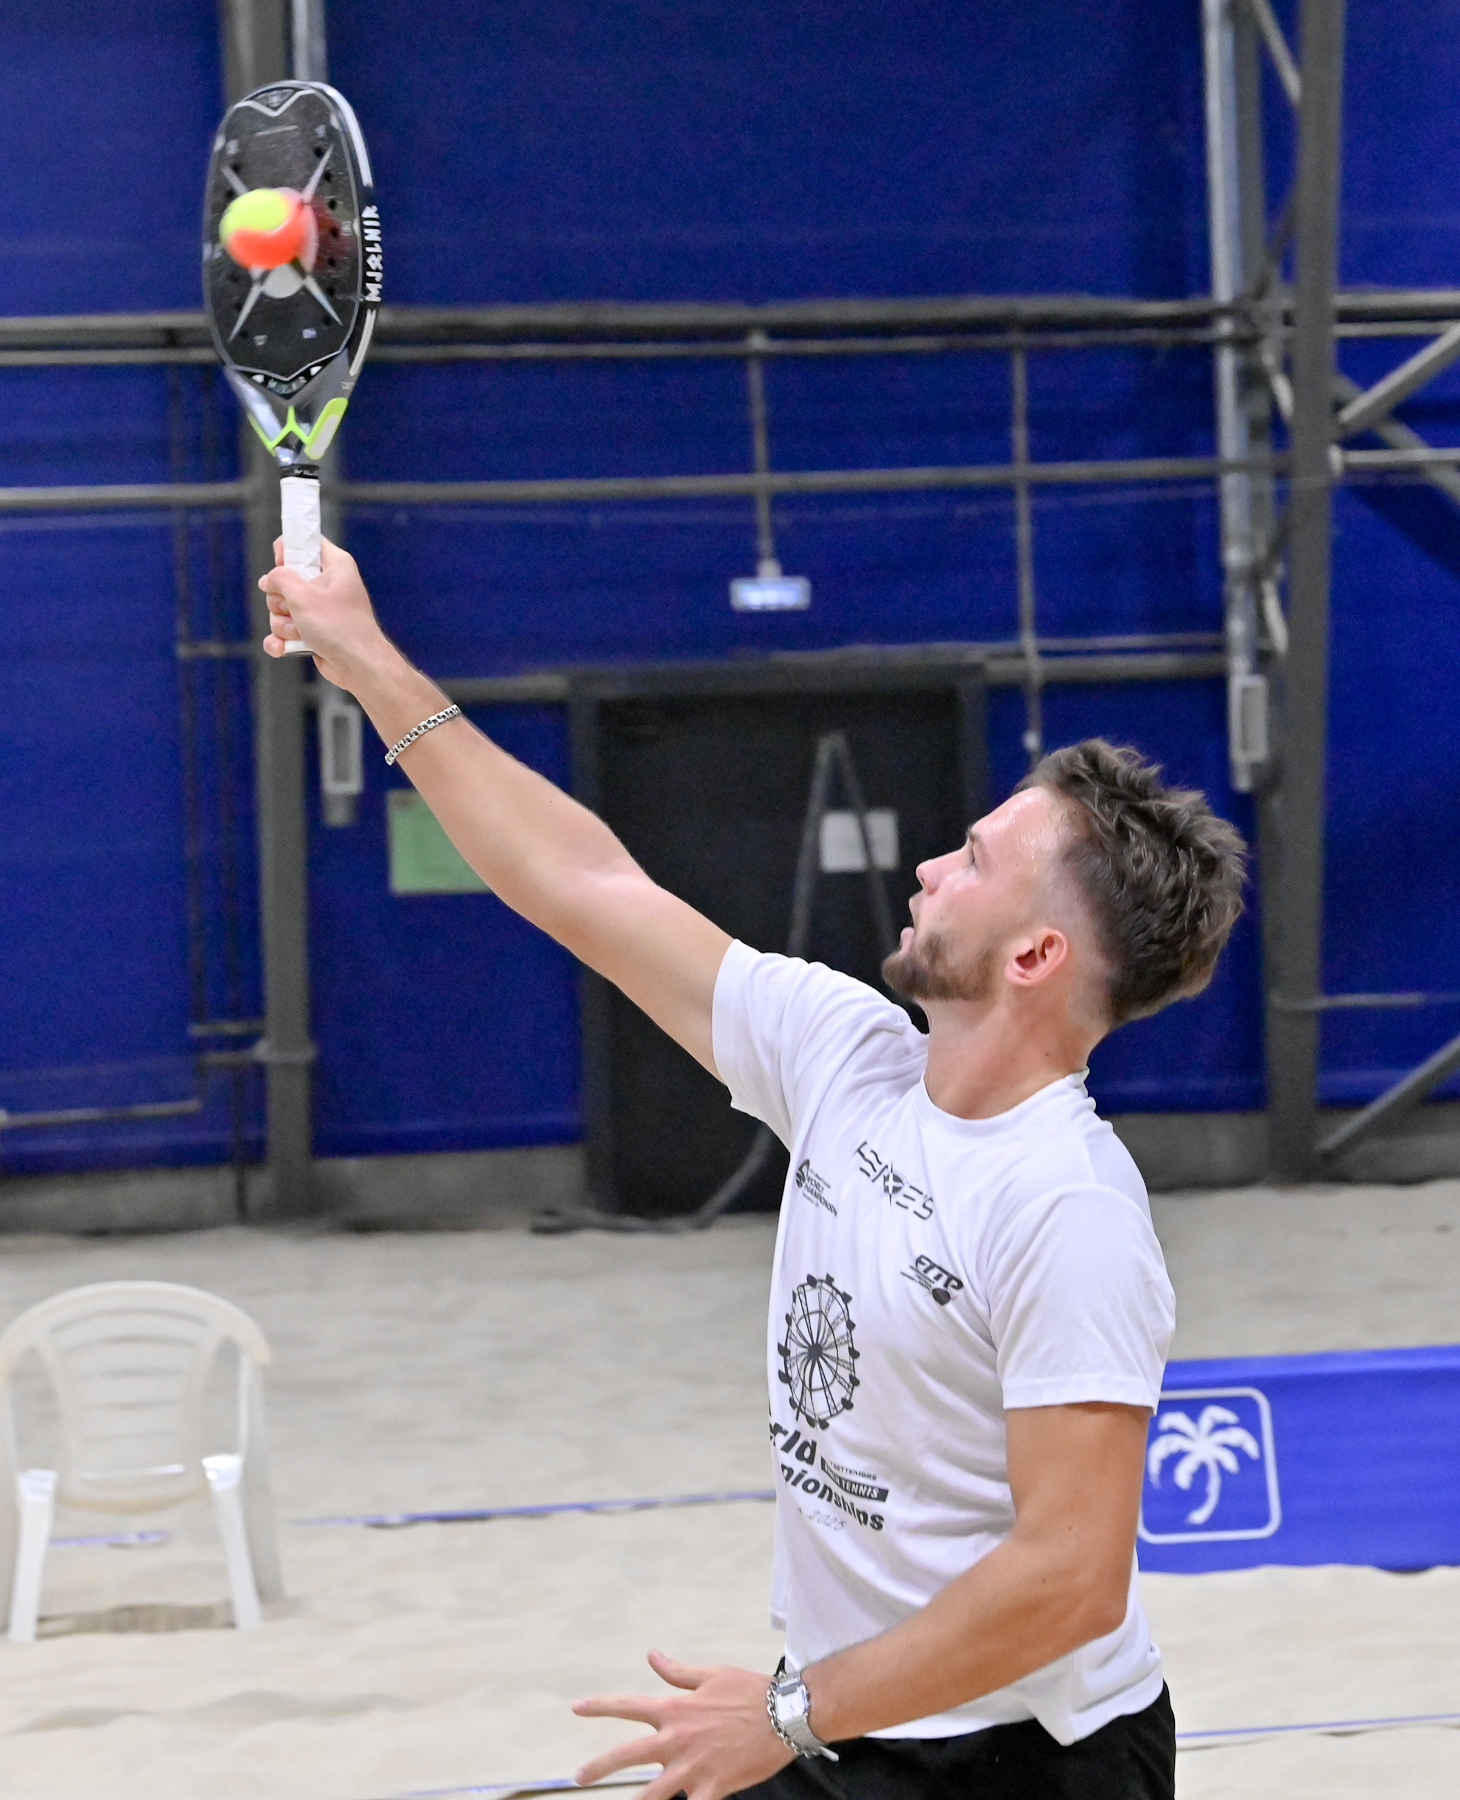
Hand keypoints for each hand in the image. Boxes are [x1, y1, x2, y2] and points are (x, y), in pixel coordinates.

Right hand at [258, 535, 387, 684]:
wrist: (359, 666)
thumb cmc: (339, 628)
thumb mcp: (303, 596)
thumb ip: (280, 579)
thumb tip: (268, 579)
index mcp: (334, 565)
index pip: (306, 542)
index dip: (287, 551)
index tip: (281, 564)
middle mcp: (327, 585)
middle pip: (285, 580)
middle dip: (281, 600)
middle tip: (293, 609)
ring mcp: (319, 610)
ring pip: (282, 608)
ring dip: (283, 624)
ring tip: (300, 632)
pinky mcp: (313, 631)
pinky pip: (286, 631)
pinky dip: (282, 640)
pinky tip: (283, 648)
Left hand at [573, 1650, 793, 1799]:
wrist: (785, 1714)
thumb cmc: (750, 1690)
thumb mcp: (711, 1675)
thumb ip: (677, 1672)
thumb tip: (651, 1655)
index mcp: (675, 1708)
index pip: (628, 1705)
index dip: (599, 1706)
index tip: (576, 1708)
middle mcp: (678, 1738)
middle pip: (628, 1754)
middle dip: (599, 1766)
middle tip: (577, 1777)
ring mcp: (694, 1766)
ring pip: (652, 1793)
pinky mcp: (714, 1788)